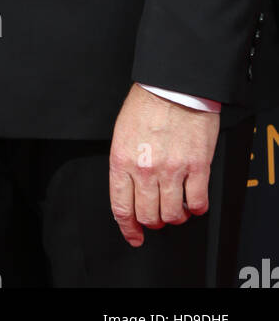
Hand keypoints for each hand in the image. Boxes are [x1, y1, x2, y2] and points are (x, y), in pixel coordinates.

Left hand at [108, 84, 220, 246]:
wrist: (174, 84)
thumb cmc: (147, 103)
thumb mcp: (122, 133)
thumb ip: (124, 163)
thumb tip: (129, 190)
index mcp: (122, 159)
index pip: (121, 207)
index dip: (128, 228)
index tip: (134, 235)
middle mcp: (145, 169)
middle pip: (148, 216)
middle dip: (152, 221)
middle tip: (157, 215)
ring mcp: (172, 169)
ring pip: (172, 215)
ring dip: (175, 216)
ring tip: (176, 206)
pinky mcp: (197, 167)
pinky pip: (197, 203)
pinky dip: (196, 208)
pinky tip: (194, 200)